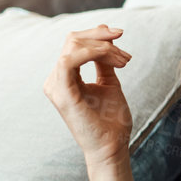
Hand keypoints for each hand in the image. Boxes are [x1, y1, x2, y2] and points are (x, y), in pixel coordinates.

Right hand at [43, 24, 133, 165]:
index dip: (97, 34)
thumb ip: (104, 63)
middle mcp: (56, 80)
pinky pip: (68, 61)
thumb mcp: (109, 83)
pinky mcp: (62, 93)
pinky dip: (91, 53)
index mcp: (66, 77)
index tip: (121, 36)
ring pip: (72, 46)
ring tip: (123, 60)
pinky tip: (110, 57)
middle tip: (124, 50)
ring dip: (103, 47)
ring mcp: (56, 86)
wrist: (112, 146)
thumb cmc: (111, 120)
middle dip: (102, 37)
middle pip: (72, 40)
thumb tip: (106, 40)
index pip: (75, 43)